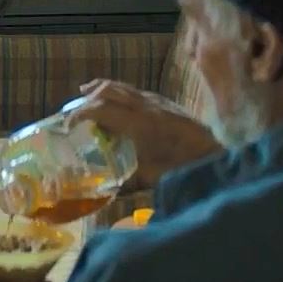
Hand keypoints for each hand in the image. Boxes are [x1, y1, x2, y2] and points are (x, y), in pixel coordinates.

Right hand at [69, 80, 221, 187]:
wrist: (215, 154)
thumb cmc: (182, 167)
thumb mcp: (150, 178)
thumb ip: (125, 184)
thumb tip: (105, 194)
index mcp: (138, 122)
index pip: (99, 109)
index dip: (79, 114)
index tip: (67, 124)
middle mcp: (145, 105)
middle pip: (108, 90)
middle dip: (87, 97)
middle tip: (73, 110)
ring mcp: (156, 100)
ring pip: (123, 87)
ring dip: (102, 90)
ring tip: (87, 94)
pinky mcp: (165, 101)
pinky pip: (135, 91)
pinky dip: (120, 93)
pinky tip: (119, 103)